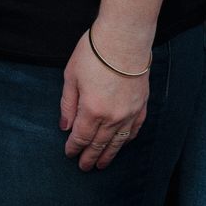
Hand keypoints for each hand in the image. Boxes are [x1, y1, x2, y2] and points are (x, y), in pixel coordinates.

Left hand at [60, 24, 151, 171]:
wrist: (124, 38)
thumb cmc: (94, 53)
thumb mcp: (71, 76)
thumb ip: (68, 104)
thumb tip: (64, 126)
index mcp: (92, 110)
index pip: (81, 137)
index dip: (74, 147)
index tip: (69, 154)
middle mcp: (112, 116)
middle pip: (99, 144)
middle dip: (90, 157)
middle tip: (84, 167)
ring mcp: (129, 112)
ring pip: (118, 141)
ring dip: (109, 154)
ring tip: (102, 164)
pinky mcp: (141, 105)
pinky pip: (135, 129)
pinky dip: (127, 139)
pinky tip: (122, 143)